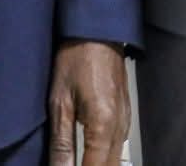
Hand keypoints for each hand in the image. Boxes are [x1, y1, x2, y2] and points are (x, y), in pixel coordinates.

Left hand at [48, 40, 130, 164]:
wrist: (98, 32)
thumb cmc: (77, 58)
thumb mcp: (60, 102)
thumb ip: (61, 143)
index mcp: (103, 125)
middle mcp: (120, 127)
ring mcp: (125, 121)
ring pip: (115, 161)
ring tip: (76, 163)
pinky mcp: (124, 116)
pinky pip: (117, 147)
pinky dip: (104, 158)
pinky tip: (89, 159)